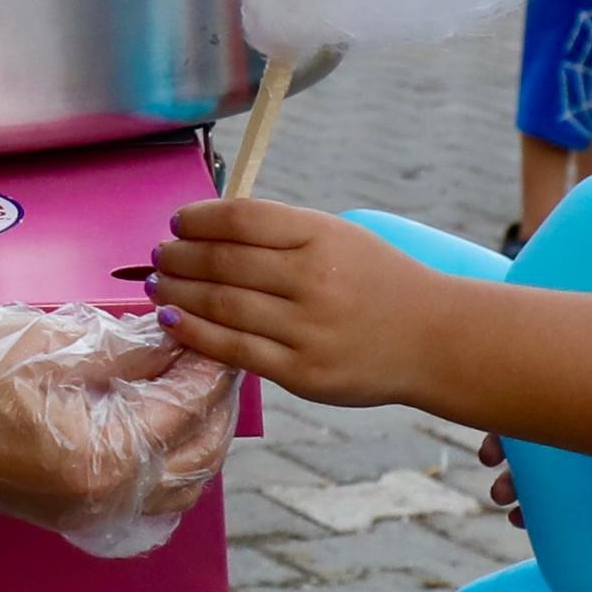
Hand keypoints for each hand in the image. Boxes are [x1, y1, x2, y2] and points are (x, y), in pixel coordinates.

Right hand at [0, 251, 236, 550]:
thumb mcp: (56, 341)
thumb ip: (130, 348)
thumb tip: (180, 338)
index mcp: (106, 457)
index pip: (188, 406)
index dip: (209, 361)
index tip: (216, 326)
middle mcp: (103, 501)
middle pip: (197, 458)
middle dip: (213, 404)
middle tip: (210, 353)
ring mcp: (81, 516)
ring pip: (176, 491)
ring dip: (195, 442)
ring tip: (186, 386)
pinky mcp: (60, 515)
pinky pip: (140, 506)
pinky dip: (164, 474)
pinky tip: (155, 432)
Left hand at [150, 198, 461, 412]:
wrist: (433, 339)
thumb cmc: (378, 282)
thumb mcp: (340, 238)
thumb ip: (281, 233)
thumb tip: (208, 230)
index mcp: (322, 236)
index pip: (242, 219)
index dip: (198, 219)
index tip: (178, 223)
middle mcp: (314, 279)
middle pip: (224, 262)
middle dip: (179, 257)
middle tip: (158, 256)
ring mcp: (308, 328)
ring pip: (222, 306)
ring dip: (178, 294)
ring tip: (157, 286)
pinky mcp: (303, 371)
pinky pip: (235, 350)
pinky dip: (196, 334)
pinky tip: (173, 321)